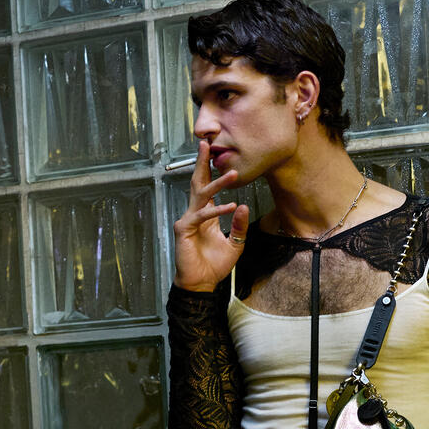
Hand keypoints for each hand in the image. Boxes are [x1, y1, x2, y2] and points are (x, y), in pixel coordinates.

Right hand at [173, 141, 249, 291]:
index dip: (208, 170)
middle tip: (206, 144)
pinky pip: (202, 216)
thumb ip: (239, 226)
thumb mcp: (235, 244)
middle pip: (198, 183)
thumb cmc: (214, 265)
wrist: (201, 284)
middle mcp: (195, 214)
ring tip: (233, 174)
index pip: (206, 188)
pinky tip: (232, 206)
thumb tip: (244, 206)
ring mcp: (188, 220)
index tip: (212, 151)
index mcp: (205, 215)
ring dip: (218, 184)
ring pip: (202, 196)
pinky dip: (217, 211)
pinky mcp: (184, 230)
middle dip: (202, 163)